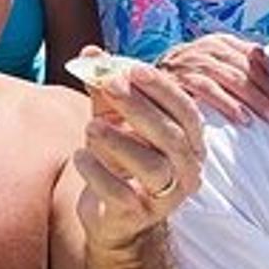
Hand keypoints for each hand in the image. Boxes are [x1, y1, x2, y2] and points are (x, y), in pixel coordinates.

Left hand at [73, 54, 206, 247]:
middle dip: (138, 107)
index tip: (132, 69)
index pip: (186, 110)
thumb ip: (104, 89)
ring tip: (90, 126)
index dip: (161, 88)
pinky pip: (122, 194)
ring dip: (119, 141)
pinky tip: (80, 157)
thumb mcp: (113, 120)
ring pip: (152, 166)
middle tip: (109, 85)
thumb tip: (90, 52)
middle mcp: (186, 169)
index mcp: (189, 141)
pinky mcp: (139, 216)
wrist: (114, 215)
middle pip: (170, 136)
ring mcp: (166, 196)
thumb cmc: (120, 158)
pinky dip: (98, 174)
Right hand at [156, 33, 268, 123]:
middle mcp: (201, 47)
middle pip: (243, 67)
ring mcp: (187, 61)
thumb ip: (235, 66)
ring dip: (254, 99)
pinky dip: (227, 103)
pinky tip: (242, 118)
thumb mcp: (210, 70)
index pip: (250, 53)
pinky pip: (207, 88)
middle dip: (267, 91)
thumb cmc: (181, 85)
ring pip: (230, 76)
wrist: (136, 88)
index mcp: (214, 42)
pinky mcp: (175, 78)